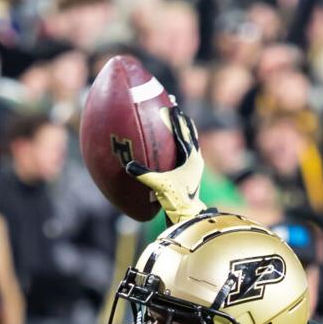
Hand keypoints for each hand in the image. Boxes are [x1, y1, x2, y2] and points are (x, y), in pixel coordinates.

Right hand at [126, 106, 205, 223]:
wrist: (188, 217)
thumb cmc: (177, 201)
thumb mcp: (159, 186)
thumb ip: (144, 175)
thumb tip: (127, 165)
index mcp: (192, 159)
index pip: (184, 133)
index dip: (177, 119)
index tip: (172, 106)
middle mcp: (195, 161)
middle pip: (189, 135)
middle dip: (181, 122)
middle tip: (175, 108)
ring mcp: (193, 169)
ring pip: (188, 145)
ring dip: (181, 133)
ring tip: (175, 122)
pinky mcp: (189, 176)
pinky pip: (183, 156)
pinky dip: (175, 148)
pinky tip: (167, 147)